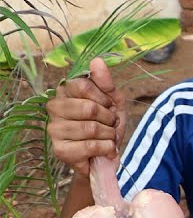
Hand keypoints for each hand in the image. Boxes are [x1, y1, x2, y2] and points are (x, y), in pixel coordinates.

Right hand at [46, 57, 124, 175]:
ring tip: (108, 138)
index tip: (108, 106)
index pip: (82, 84)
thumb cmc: (107, 127)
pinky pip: (90, 145)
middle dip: (109, 119)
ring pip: (91, 128)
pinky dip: (106, 149)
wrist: (106, 157)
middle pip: (89, 108)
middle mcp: (54, 108)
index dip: (103, 97)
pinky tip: (105, 151)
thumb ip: (106, 82)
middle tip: (110, 125)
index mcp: (64, 92)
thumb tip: (97, 60)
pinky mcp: (60, 150)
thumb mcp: (113, 102)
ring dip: (109, 135)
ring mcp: (54, 129)